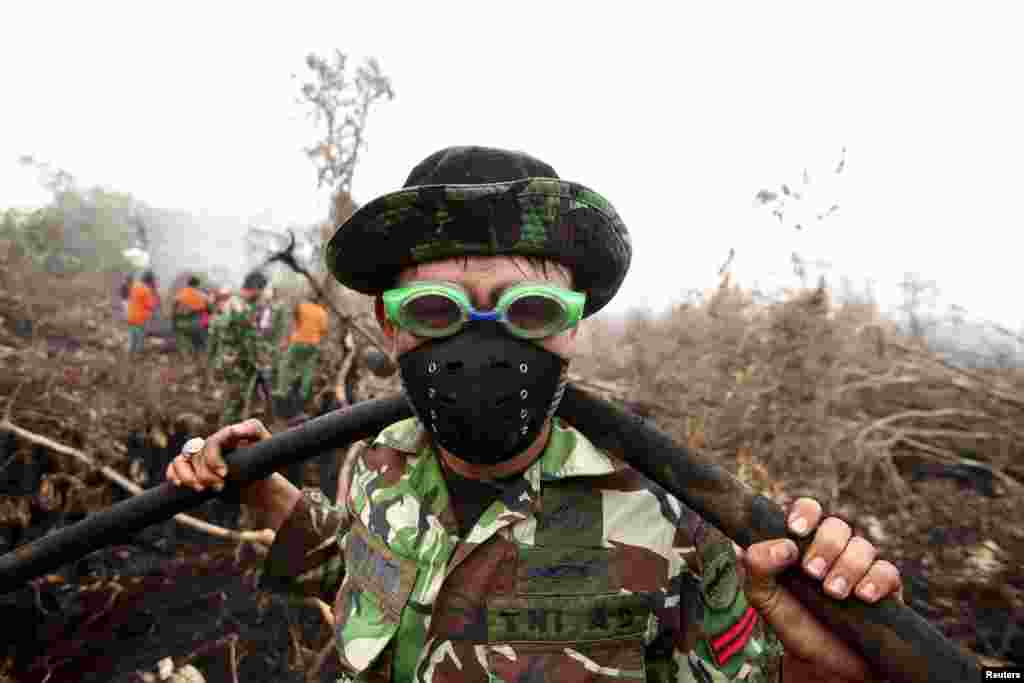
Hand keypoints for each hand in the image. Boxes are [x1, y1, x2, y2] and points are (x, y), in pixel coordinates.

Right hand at [166, 419, 292, 514]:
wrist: (258, 485)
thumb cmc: (263, 464)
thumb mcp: (266, 447)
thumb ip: (254, 432)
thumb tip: (233, 429)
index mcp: (229, 436)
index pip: (214, 441)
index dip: (214, 458)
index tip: (223, 474)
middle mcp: (213, 443)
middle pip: (198, 454)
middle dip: (206, 474)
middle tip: (220, 487)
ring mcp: (202, 455)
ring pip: (183, 459)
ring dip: (188, 476)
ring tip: (201, 489)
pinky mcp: (194, 468)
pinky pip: (176, 465)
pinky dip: (174, 474)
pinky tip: (179, 484)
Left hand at [740, 498, 902, 681]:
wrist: (820, 662)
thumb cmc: (791, 621)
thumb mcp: (762, 596)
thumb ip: (757, 567)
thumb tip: (780, 546)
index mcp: (803, 541)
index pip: (809, 509)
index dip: (805, 513)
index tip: (796, 531)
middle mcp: (834, 548)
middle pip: (837, 525)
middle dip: (825, 546)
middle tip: (812, 572)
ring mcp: (861, 566)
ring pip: (863, 546)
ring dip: (847, 566)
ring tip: (833, 592)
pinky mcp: (885, 588)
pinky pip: (888, 571)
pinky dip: (875, 580)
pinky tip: (863, 596)